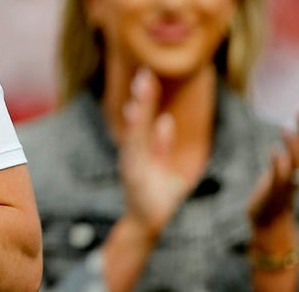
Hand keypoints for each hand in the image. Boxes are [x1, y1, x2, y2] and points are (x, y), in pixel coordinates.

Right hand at [116, 68, 190, 239]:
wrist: (146, 224)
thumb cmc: (155, 196)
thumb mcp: (163, 167)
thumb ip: (162, 145)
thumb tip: (166, 120)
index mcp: (138, 149)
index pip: (141, 119)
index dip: (145, 98)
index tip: (147, 75)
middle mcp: (132, 153)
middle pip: (136, 121)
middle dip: (141, 98)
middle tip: (145, 75)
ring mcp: (132, 163)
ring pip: (135, 132)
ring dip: (140, 110)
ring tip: (143, 90)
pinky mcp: (136, 176)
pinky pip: (140, 150)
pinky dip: (147, 135)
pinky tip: (155, 119)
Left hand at [248, 108, 298, 229]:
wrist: (269, 221)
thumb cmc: (276, 191)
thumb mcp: (285, 168)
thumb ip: (290, 151)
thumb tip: (292, 127)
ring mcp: (288, 183)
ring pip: (296, 164)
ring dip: (293, 145)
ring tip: (287, 126)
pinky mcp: (274, 192)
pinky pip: (279, 178)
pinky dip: (279, 164)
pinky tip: (275, 150)